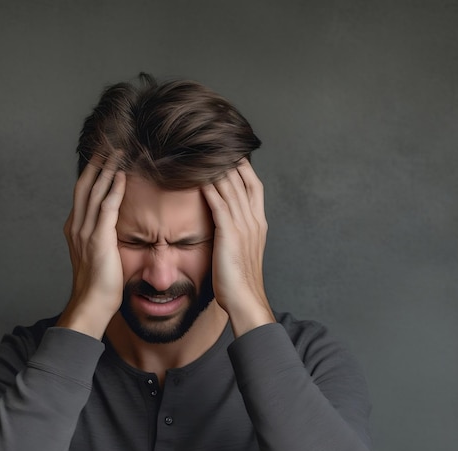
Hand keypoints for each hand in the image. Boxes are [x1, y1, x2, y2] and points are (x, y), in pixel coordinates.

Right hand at [57, 154, 126, 338]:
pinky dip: (114, 188)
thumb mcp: (98, 254)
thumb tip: (114, 227)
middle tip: (109, 143)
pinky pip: (106, 207)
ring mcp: (85, 231)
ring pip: (94, 191)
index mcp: (75, 228)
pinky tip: (122, 175)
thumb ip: (102, 236)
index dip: (92, 172)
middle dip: (96, 162)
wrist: (92, 303)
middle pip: (85, 185)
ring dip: (106, 169)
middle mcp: (77, 226)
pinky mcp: (98, 239)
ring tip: (118, 151)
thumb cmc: (100, 284)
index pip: (83, 192)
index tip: (103, 155)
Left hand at [202, 159, 274, 336]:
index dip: (243, 167)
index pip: (253, 185)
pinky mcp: (230, 234)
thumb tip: (224, 225)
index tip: (230, 152)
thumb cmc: (238, 281)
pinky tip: (199, 175)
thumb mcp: (240, 252)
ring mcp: (244, 226)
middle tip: (214, 142)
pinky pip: (219, 203)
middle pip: (243, 180)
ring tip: (204, 150)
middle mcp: (253, 220)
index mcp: (258, 223)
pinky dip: (210, 187)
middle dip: (229, 160)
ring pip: (231, 187)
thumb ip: (235, 234)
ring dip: (217, 167)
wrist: (245, 300)